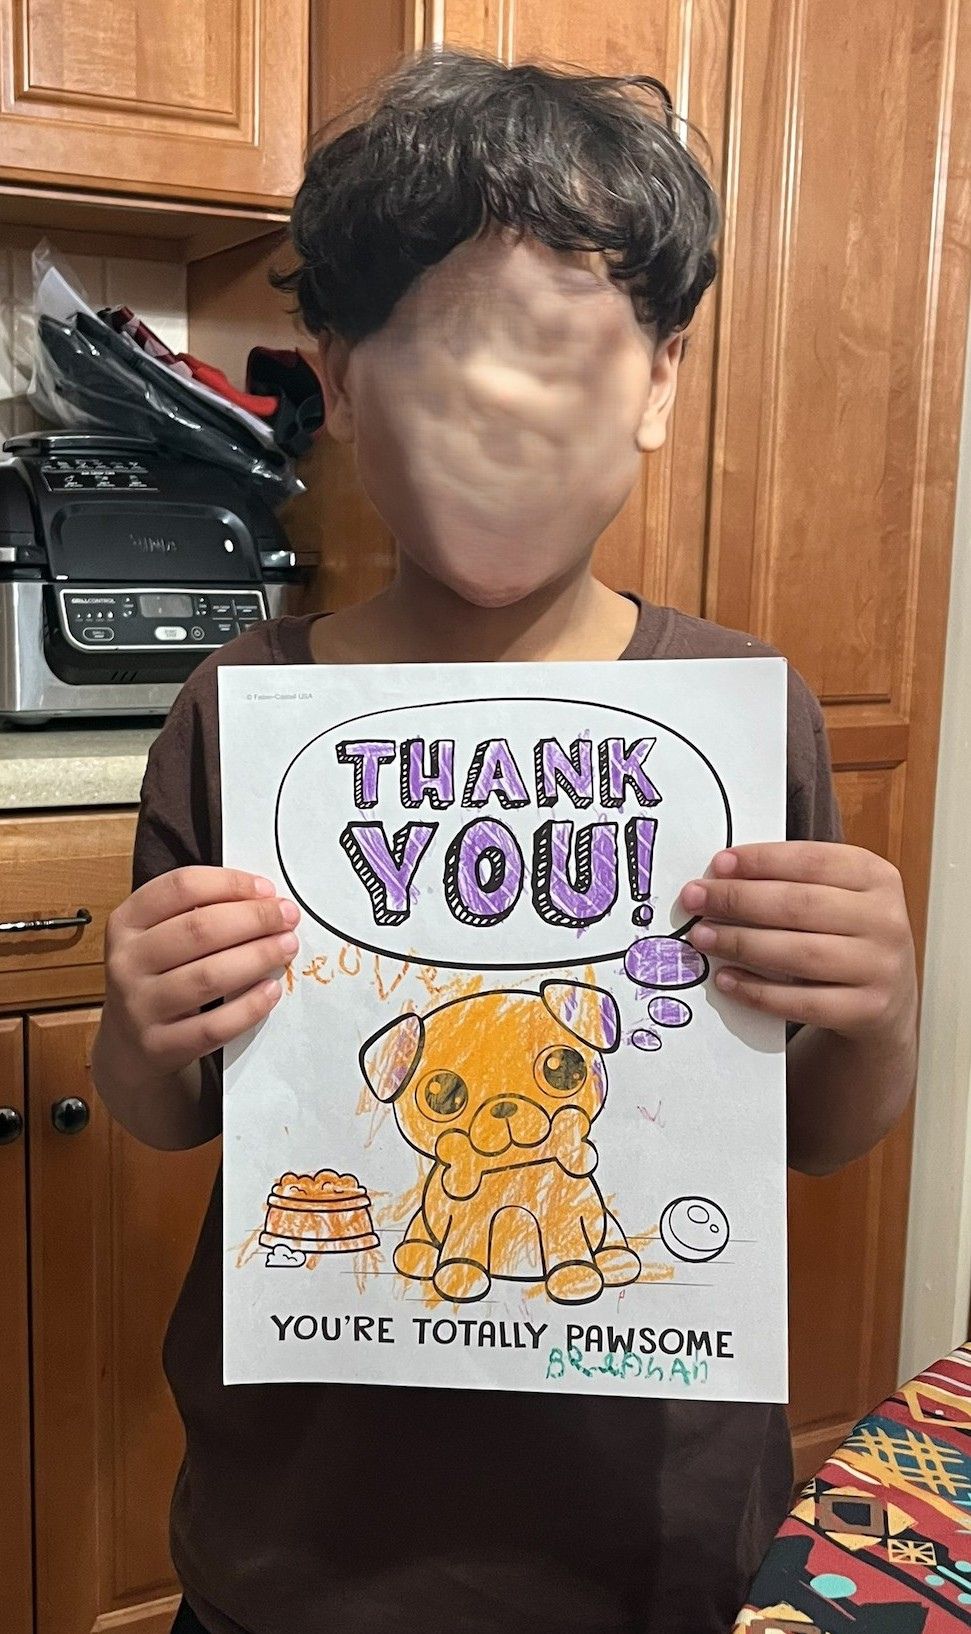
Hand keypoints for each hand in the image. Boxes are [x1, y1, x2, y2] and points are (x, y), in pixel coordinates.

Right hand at [100, 866, 300, 1080]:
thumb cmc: (156, 977)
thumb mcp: (158, 936)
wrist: (125, 1045)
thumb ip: (198, 912)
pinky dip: (248, 1007)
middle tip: (288, 916)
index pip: (180, 888)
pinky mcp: (159, 1046)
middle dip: (254, 918)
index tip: (266, 889)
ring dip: (258, 957)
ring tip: (287, 947)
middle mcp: (127, 961)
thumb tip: (263, 900)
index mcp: (126, 922)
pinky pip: (213, 1026)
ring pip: (208, 976)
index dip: (230, 883)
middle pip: (198, 929)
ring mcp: (140, 1006)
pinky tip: (271, 990)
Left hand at [680, 843, 916, 1042]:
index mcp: (878, 877)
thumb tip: (723, 876)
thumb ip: (793, 881)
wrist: (886, 999)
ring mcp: (880, 968)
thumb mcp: (837, 896)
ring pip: (799, 954)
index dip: (762, 860)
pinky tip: (725, 979)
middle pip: (800, 905)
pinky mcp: (867, 1011)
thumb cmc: (846, 934)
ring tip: (701, 936)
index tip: (718, 864)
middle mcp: (886, 920)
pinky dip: (757, 991)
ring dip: (741, 943)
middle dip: (738, 900)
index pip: (813, 861)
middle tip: (695, 898)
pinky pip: (802, 1002)